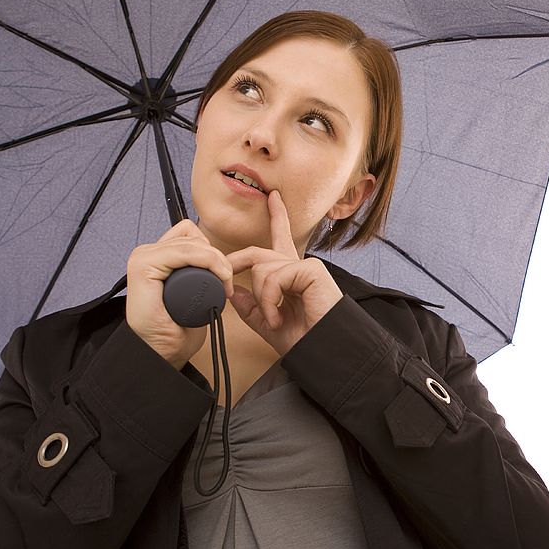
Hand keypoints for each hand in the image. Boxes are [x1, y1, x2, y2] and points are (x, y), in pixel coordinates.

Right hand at [126, 219, 234, 369]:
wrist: (162, 353)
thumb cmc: (176, 329)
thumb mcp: (192, 292)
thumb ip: (197, 272)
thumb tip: (216, 259)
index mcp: (157, 257)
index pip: (191, 234)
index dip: (212, 251)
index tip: (225, 276)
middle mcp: (147, 254)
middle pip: (193, 236)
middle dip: (218, 257)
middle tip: (227, 283)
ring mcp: (143, 258)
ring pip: (192, 242)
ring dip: (216, 261)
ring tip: (223, 285)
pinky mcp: (143, 266)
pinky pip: (183, 251)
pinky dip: (207, 261)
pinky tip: (217, 280)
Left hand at [226, 190, 343, 355]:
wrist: (323, 350)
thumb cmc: (304, 339)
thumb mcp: (268, 323)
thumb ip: (251, 306)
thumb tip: (234, 290)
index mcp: (291, 277)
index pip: (280, 241)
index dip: (277, 217)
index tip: (272, 198)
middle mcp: (299, 267)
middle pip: (259, 253)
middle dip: (237, 263)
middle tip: (225, 275)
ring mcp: (306, 266)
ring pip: (262, 269)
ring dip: (262, 299)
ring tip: (274, 319)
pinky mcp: (311, 270)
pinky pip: (274, 276)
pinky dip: (270, 299)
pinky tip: (279, 315)